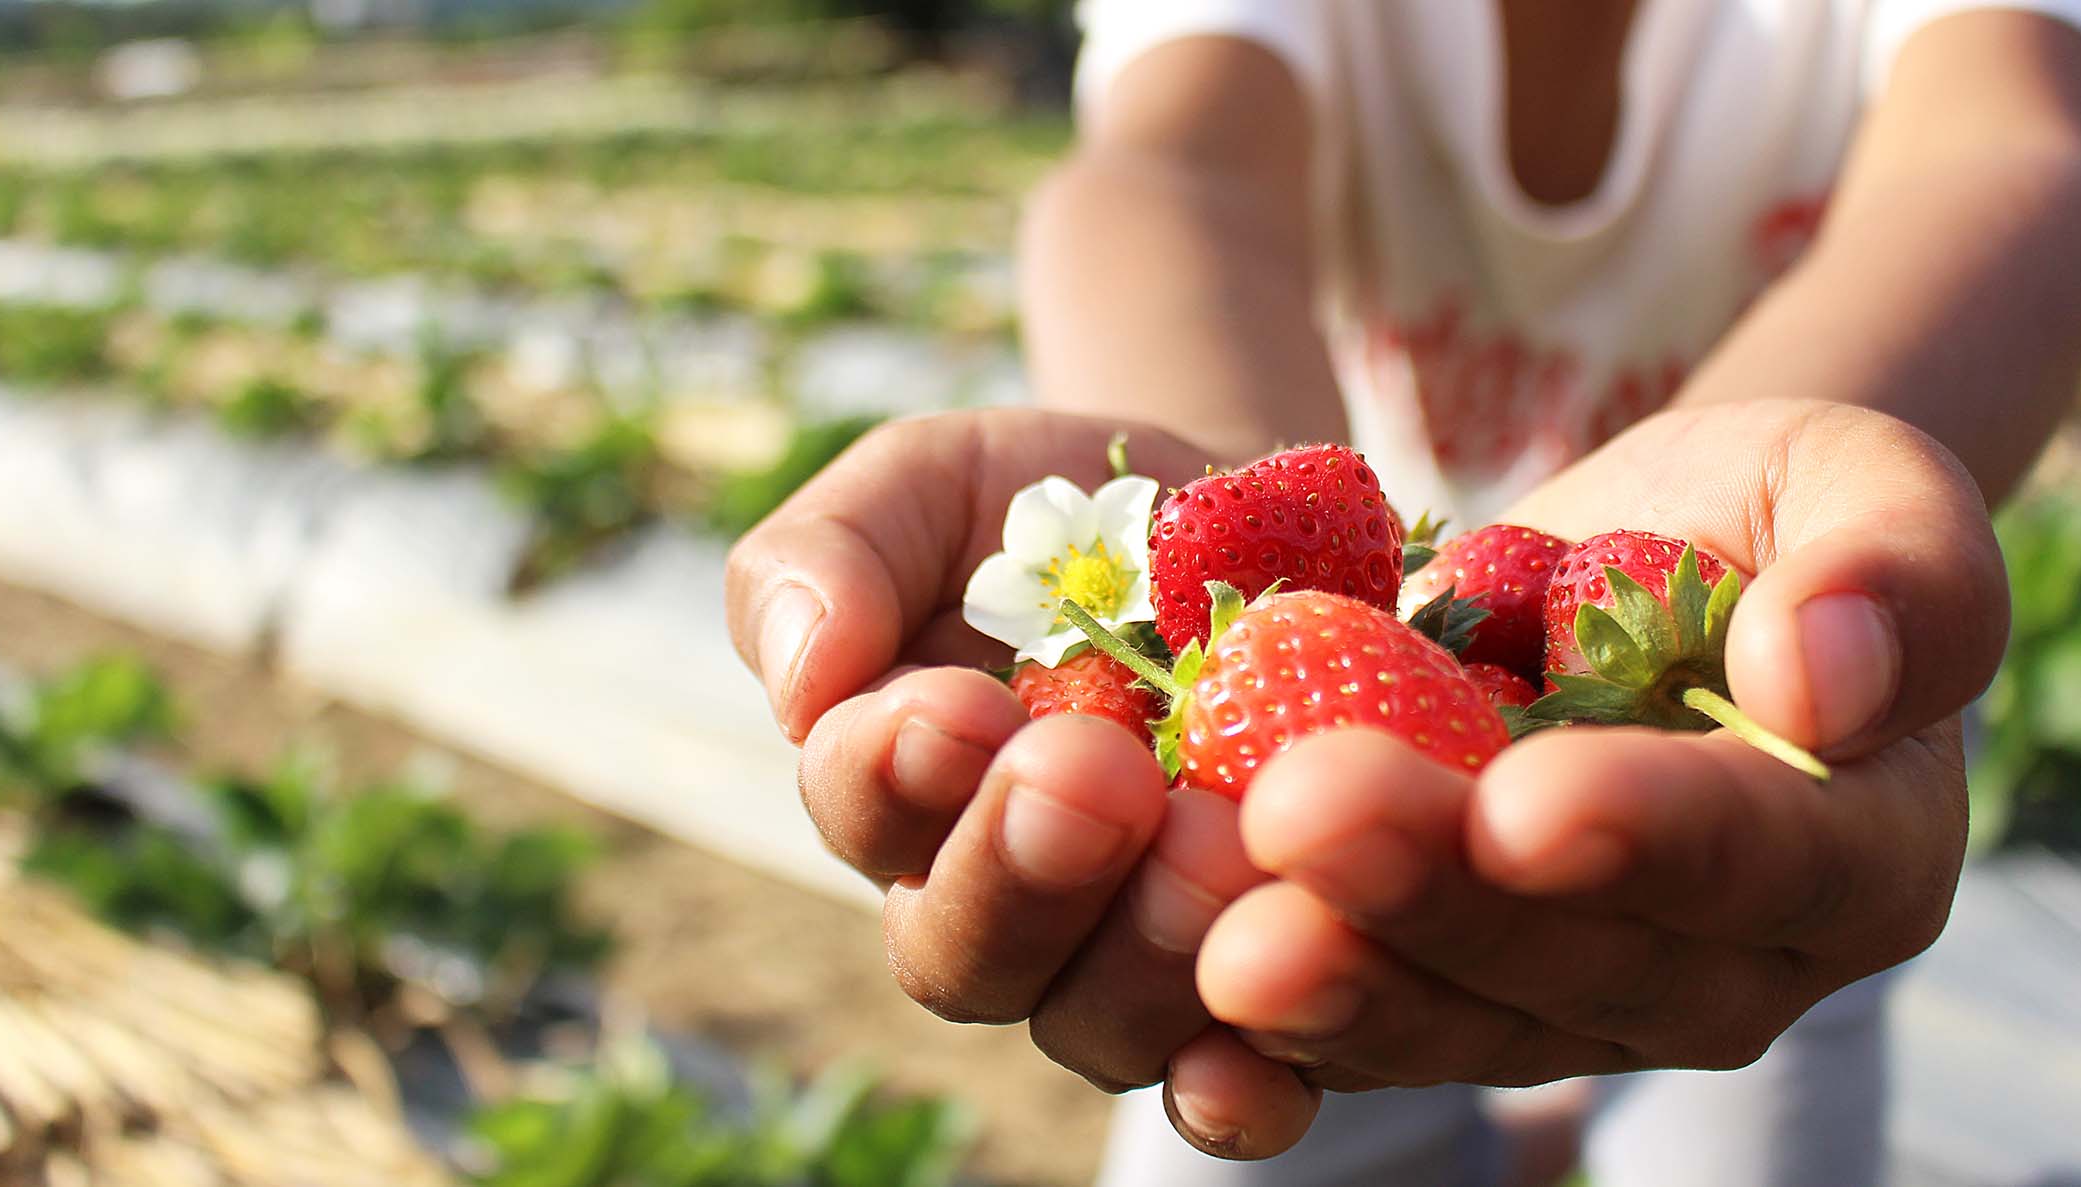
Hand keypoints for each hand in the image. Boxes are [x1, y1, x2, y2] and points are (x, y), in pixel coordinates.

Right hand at [726, 410, 1324, 1150]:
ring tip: (1216, 843)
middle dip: (1021, 873)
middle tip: (1094, 777)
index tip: (954, 707)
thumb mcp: (934, 486)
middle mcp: (1002, 906)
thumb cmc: (1061, 513)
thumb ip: (834, 557)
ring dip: (1150, 952)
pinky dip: (1251, 1085)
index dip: (894, 775)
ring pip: (1104, 1025)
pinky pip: (1247, 1080)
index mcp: (900, 792)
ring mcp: (1134, 964)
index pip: (866, 811)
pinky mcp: (1267, 987)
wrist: (1259, 535)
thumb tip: (804, 676)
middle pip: (969, 955)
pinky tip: (1277, 1037)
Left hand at [1183, 401, 2000, 1152]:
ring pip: (1456, 1020)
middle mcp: (1721, 968)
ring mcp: (1571, 1003)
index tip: (1526, 804)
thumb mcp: (1852, 480)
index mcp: (1859, 857)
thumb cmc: (1759, 520)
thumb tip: (1829, 681)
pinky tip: (1187, 1017)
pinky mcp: (1441, 998)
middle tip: (1305, 817)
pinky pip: (1362, 1033)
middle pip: (1583, 962)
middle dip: (1438, 897)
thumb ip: (1900, 568)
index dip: (1646, 840)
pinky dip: (1272, 1039)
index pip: (1763, 861)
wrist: (1615, 573)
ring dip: (1339, 982)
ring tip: (1225, 936)